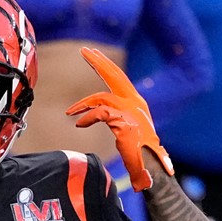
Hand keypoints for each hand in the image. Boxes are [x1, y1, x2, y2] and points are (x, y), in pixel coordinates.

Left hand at [65, 47, 172, 190]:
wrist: (152, 170)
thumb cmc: (141, 156)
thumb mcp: (128, 133)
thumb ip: (116, 120)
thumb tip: (97, 115)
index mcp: (136, 103)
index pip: (119, 79)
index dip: (105, 67)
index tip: (93, 57)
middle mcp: (135, 103)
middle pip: (115, 75)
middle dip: (98, 62)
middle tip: (84, 50)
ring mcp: (130, 111)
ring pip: (102, 97)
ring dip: (83, 104)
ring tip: (69, 112)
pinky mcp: (123, 122)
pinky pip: (100, 114)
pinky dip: (88, 118)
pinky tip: (79, 125)